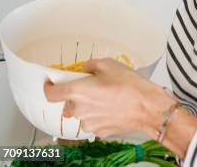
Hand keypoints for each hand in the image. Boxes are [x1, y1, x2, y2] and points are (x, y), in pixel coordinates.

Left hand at [43, 58, 172, 138]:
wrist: (147, 107)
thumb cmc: (130, 86)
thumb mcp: (109, 64)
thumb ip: (91, 64)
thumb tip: (87, 68)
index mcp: (78, 91)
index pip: (51, 93)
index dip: (49, 87)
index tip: (51, 83)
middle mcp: (79, 110)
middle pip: (70, 101)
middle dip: (78, 93)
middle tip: (94, 84)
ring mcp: (89, 124)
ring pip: (82, 112)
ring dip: (89, 104)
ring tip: (108, 95)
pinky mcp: (99, 132)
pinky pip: (93, 120)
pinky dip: (99, 113)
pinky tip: (113, 106)